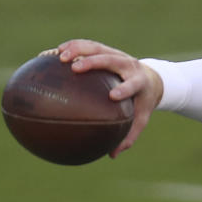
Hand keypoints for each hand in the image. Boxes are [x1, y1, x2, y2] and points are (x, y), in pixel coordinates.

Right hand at [51, 39, 163, 155]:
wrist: (150, 78)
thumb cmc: (142, 103)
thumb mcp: (140, 120)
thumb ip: (128, 136)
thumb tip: (112, 155)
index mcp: (139, 82)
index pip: (132, 85)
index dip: (124, 89)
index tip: (112, 96)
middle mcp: (127, 64)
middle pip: (110, 59)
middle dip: (93, 62)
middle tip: (75, 68)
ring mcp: (115, 54)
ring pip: (95, 47)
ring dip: (77, 49)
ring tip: (58, 57)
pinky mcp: (105, 49)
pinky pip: (86, 46)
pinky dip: (69, 48)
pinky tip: (51, 55)